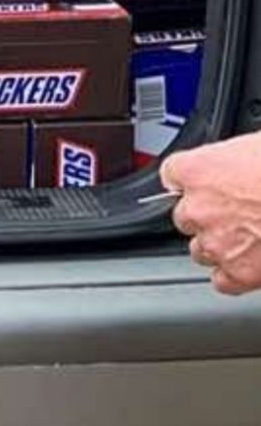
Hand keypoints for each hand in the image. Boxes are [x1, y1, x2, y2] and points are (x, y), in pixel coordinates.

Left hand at [161, 131, 260, 294]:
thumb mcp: (254, 145)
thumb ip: (235, 158)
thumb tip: (238, 163)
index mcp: (198, 170)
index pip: (172, 174)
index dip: (191, 179)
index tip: (200, 182)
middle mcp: (199, 208)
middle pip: (184, 215)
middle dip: (205, 214)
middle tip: (235, 210)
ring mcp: (217, 243)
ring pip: (200, 250)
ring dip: (218, 244)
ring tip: (247, 236)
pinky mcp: (239, 273)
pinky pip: (222, 281)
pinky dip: (233, 274)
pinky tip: (250, 262)